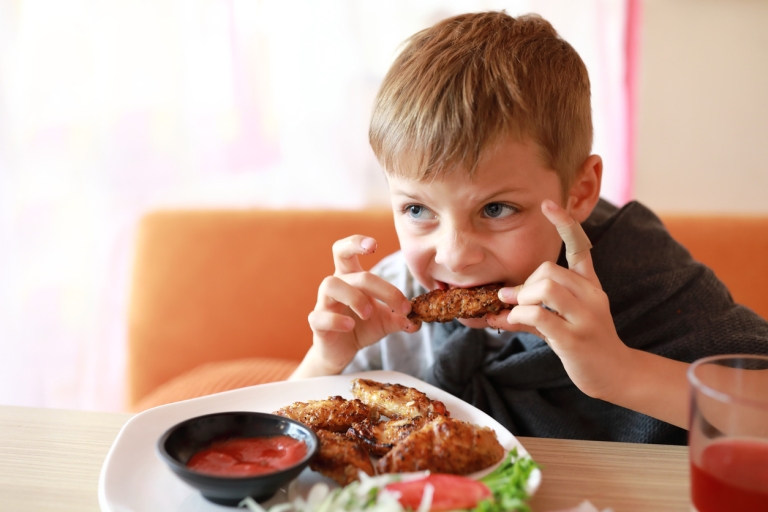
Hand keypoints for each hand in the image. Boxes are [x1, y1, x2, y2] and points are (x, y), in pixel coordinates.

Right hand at [295, 235, 419, 378]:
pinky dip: (336, 320)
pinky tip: (350, 326)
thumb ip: (401, 317)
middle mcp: (336, 285)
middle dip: (378, 285)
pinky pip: (319, 316)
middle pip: (347, 268)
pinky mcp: (317, 323)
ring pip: (329, 284)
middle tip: (399, 304)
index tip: (374, 245)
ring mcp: (323, 303)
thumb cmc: (362, 327)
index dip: (356, 242)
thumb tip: (418, 319)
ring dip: (353, 297)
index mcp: (351, 278)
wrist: (342, 351)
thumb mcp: (386, 321)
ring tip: (368, 313)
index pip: (345, 250)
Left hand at [486, 199, 632, 400]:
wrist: (615, 374)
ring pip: (545, 288)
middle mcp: (591, 296)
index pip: (581, 246)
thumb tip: (492, 310)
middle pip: (549, 270)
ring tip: (514, 311)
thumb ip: (529, 312)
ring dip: (521, 299)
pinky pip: (538, 316)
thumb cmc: (583, 344)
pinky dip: (518, 316)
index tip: (548, 204)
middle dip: (524, 284)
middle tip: (513, 300)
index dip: (565, 224)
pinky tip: (513, 322)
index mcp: (589, 285)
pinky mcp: (575, 338)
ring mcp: (586, 317)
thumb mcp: (558, 321)